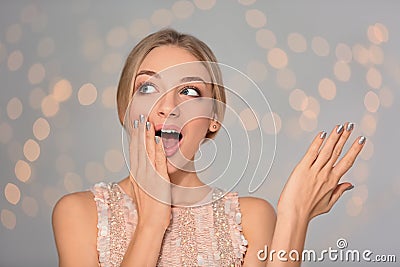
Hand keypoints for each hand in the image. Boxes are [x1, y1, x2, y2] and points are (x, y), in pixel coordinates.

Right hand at [129, 114, 170, 229]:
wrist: (149, 224)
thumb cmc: (149, 210)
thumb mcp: (142, 192)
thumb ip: (142, 181)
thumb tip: (142, 174)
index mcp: (136, 176)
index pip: (135, 153)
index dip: (135, 138)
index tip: (135, 127)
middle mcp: (140, 174)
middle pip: (139, 149)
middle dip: (139, 133)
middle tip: (139, 118)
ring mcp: (149, 177)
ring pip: (147, 153)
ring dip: (147, 138)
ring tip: (147, 124)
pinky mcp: (158, 181)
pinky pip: (158, 162)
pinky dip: (158, 150)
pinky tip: (158, 141)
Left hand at [277, 122, 364, 220]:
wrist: (294, 214)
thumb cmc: (308, 210)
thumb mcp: (328, 203)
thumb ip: (339, 192)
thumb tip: (350, 184)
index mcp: (332, 181)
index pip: (347, 162)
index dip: (354, 149)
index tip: (360, 140)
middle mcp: (325, 174)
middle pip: (337, 152)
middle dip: (345, 138)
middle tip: (350, 126)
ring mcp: (314, 170)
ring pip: (327, 150)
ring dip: (334, 137)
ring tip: (340, 126)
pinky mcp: (302, 168)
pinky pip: (311, 153)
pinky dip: (317, 143)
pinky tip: (322, 134)